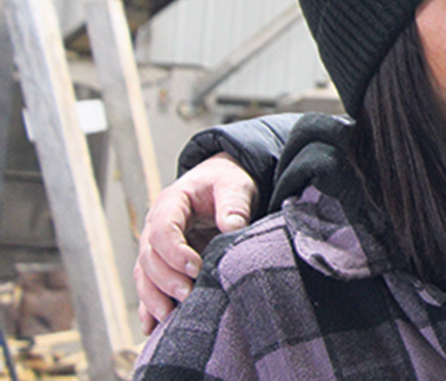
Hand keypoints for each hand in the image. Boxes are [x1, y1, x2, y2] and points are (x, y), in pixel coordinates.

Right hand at [133, 152, 256, 333]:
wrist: (222, 185)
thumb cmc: (227, 183)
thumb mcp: (235, 185)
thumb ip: (233, 204)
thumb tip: (233, 226)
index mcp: (171, 203)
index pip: (162, 230)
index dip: (175, 251)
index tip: (195, 268)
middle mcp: (156, 226)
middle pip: (149, 257)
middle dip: (166, 280)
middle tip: (187, 296)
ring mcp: (156, 247)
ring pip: (145, 276)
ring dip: (154, 298)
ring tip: (169, 318)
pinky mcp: (164, 264)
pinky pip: (150, 287)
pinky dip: (149, 307)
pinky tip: (151, 329)